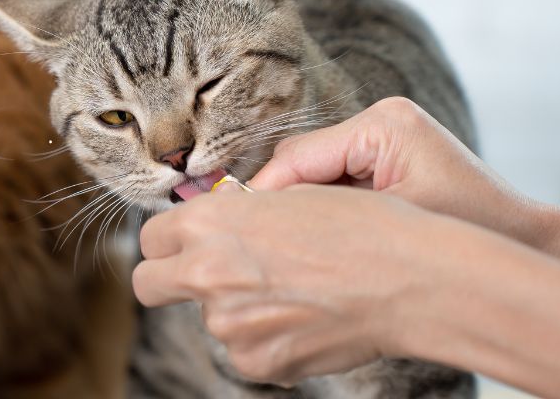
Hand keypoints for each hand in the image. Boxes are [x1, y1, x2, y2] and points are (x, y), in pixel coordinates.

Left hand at [132, 185, 462, 383]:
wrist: (410, 279)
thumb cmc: (358, 225)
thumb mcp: (288, 197)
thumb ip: (235, 215)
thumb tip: (214, 225)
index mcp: (208, 223)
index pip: (151, 237)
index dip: (171, 240)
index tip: (186, 244)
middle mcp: (206, 272)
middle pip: (148, 283)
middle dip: (167, 278)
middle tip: (202, 276)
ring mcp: (228, 323)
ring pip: (209, 318)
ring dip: (235, 308)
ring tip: (294, 290)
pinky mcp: (256, 361)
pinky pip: (245, 349)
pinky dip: (267, 338)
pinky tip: (307, 317)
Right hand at [249, 97, 559, 255]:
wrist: (520, 241)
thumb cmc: (466, 234)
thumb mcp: (385, 225)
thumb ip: (320, 211)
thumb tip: (257, 214)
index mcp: (383, 125)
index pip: (297, 155)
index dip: (263, 195)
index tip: (239, 230)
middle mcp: (380, 118)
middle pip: (299, 158)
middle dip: (281, 200)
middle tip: (263, 242)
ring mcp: (383, 133)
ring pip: (310, 169)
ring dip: (300, 204)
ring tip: (293, 242)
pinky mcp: (384, 153)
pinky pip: (332, 176)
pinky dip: (322, 205)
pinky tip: (322, 235)